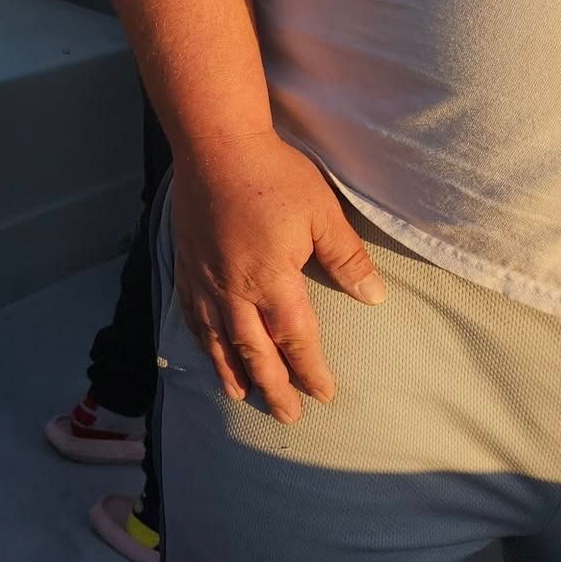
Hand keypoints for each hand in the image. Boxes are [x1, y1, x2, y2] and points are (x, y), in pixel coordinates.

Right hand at [170, 132, 386, 423]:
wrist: (214, 145)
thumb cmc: (274, 175)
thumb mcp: (322, 214)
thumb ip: (347, 259)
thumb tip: (374, 298)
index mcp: (273, 282)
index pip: (295, 340)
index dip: (310, 371)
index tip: (323, 395)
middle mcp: (234, 290)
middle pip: (254, 351)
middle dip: (272, 386)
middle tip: (286, 416)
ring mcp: (205, 278)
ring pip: (217, 338)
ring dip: (231, 370)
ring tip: (241, 395)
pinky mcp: (186, 262)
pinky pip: (191, 312)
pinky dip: (200, 337)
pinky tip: (205, 346)